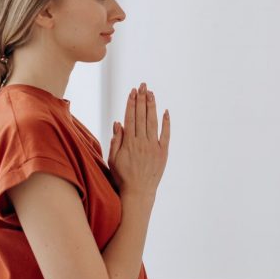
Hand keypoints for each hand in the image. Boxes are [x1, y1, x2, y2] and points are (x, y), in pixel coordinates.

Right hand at [107, 81, 170, 199]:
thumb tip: (118, 122)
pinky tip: (165, 112)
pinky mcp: (163, 152)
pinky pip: (165, 134)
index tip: (132, 91)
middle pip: (142, 116)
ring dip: (152, 106)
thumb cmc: (122, 176)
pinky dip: (166, 123)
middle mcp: (142, 142)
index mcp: (129, 143)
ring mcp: (153, 147)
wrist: (138, 192)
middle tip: (143, 86)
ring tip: (151, 93)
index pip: (130, 118)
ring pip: (153, 122)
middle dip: (142, 99)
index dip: (131, 103)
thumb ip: (116, 140)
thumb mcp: (113, 158)